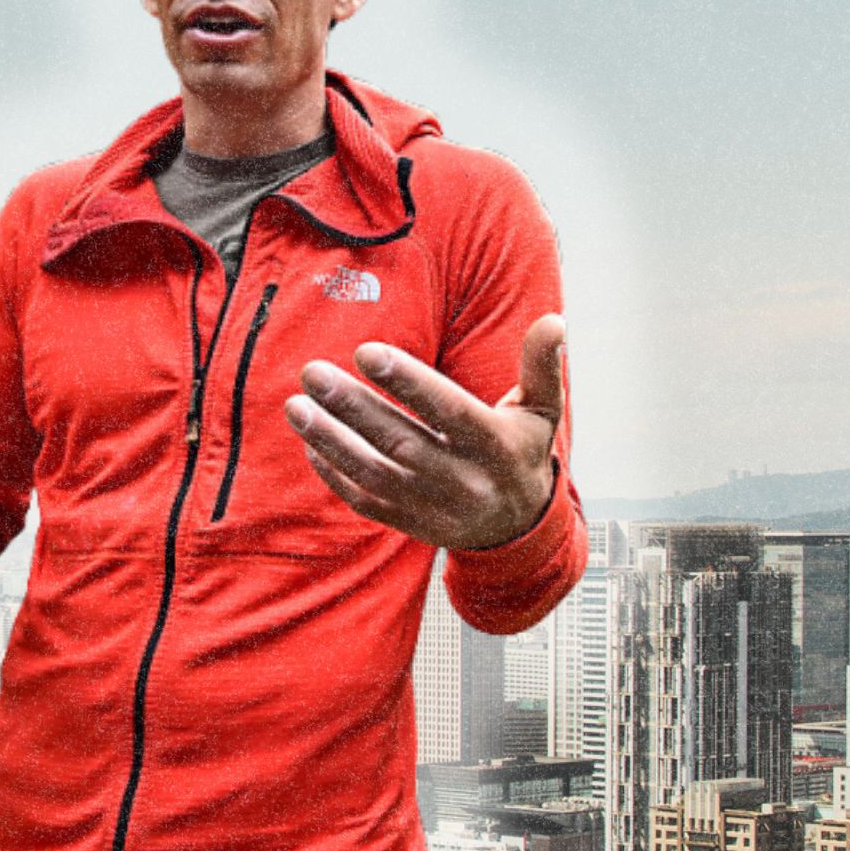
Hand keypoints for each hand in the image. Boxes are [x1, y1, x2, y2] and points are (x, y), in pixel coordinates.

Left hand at [280, 314, 564, 550]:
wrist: (518, 528)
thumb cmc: (521, 453)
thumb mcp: (541, 413)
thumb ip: (542, 367)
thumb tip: (553, 322)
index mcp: (496, 446)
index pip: (448, 410)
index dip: (407, 382)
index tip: (366, 352)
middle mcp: (464, 480)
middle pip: (401, 441)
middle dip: (352, 407)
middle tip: (313, 373)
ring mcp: (433, 506)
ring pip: (374, 473)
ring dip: (330, 439)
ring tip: (297, 406)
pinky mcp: (408, 523)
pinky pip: (364, 499)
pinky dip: (333, 472)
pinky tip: (310, 440)